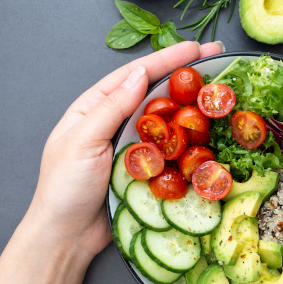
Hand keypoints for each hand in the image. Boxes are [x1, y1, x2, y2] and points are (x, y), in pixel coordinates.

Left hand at [26, 41, 223, 257]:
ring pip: (167, 120)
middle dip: (184, 75)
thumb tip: (138, 74)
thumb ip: (110, 108)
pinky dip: (189, 140)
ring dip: (191, 105)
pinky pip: (170, 150)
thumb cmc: (64, 188)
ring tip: (218, 91)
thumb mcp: (82, 141)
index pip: (134, 75)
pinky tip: (207, 133)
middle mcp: (115, 122)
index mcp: (94, 108)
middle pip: (155, 92)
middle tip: (216, 59)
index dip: (165, 59)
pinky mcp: (145, 170)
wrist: (67, 236)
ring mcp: (132, 146)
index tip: (194, 47)